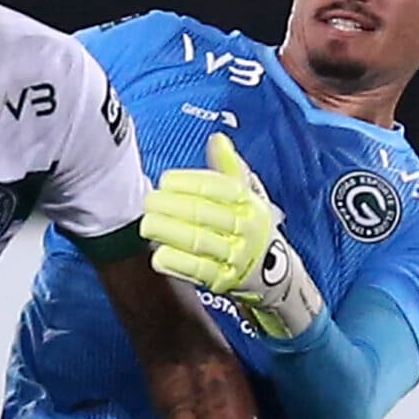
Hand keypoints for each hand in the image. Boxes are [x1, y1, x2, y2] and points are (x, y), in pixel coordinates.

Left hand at [141, 133, 324, 338]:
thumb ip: (229, 168)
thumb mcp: (248, 195)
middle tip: (149, 200)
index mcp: (251, 203)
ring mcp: (235, 256)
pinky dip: (176, 262)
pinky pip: (197, 271)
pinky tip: (157, 254)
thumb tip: (217, 138)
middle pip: (205, 213)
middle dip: (173, 205)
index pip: (220, 189)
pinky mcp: (223, 280)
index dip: (190, 182)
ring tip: (147, 223)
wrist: (272, 272)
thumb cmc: (250, 226)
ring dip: (169, 232)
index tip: (166, 180)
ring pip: (198, 241)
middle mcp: (246, 229)